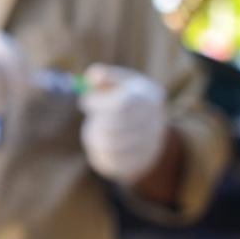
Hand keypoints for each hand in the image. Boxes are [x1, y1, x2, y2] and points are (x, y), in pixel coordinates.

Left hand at [79, 64, 169, 184]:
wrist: (144, 127)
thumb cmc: (124, 98)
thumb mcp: (117, 82)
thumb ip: (104, 76)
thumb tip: (93, 75)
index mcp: (149, 98)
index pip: (122, 104)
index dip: (98, 104)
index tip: (85, 102)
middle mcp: (154, 122)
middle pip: (117, 127)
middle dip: (98, 121)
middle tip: (94, 119)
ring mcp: (149, 145)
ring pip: (111, 145)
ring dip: (99, 136)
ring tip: (101, 129)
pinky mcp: (138, 162)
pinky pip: (112, 160)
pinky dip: (102, 150)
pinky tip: (105, 141)